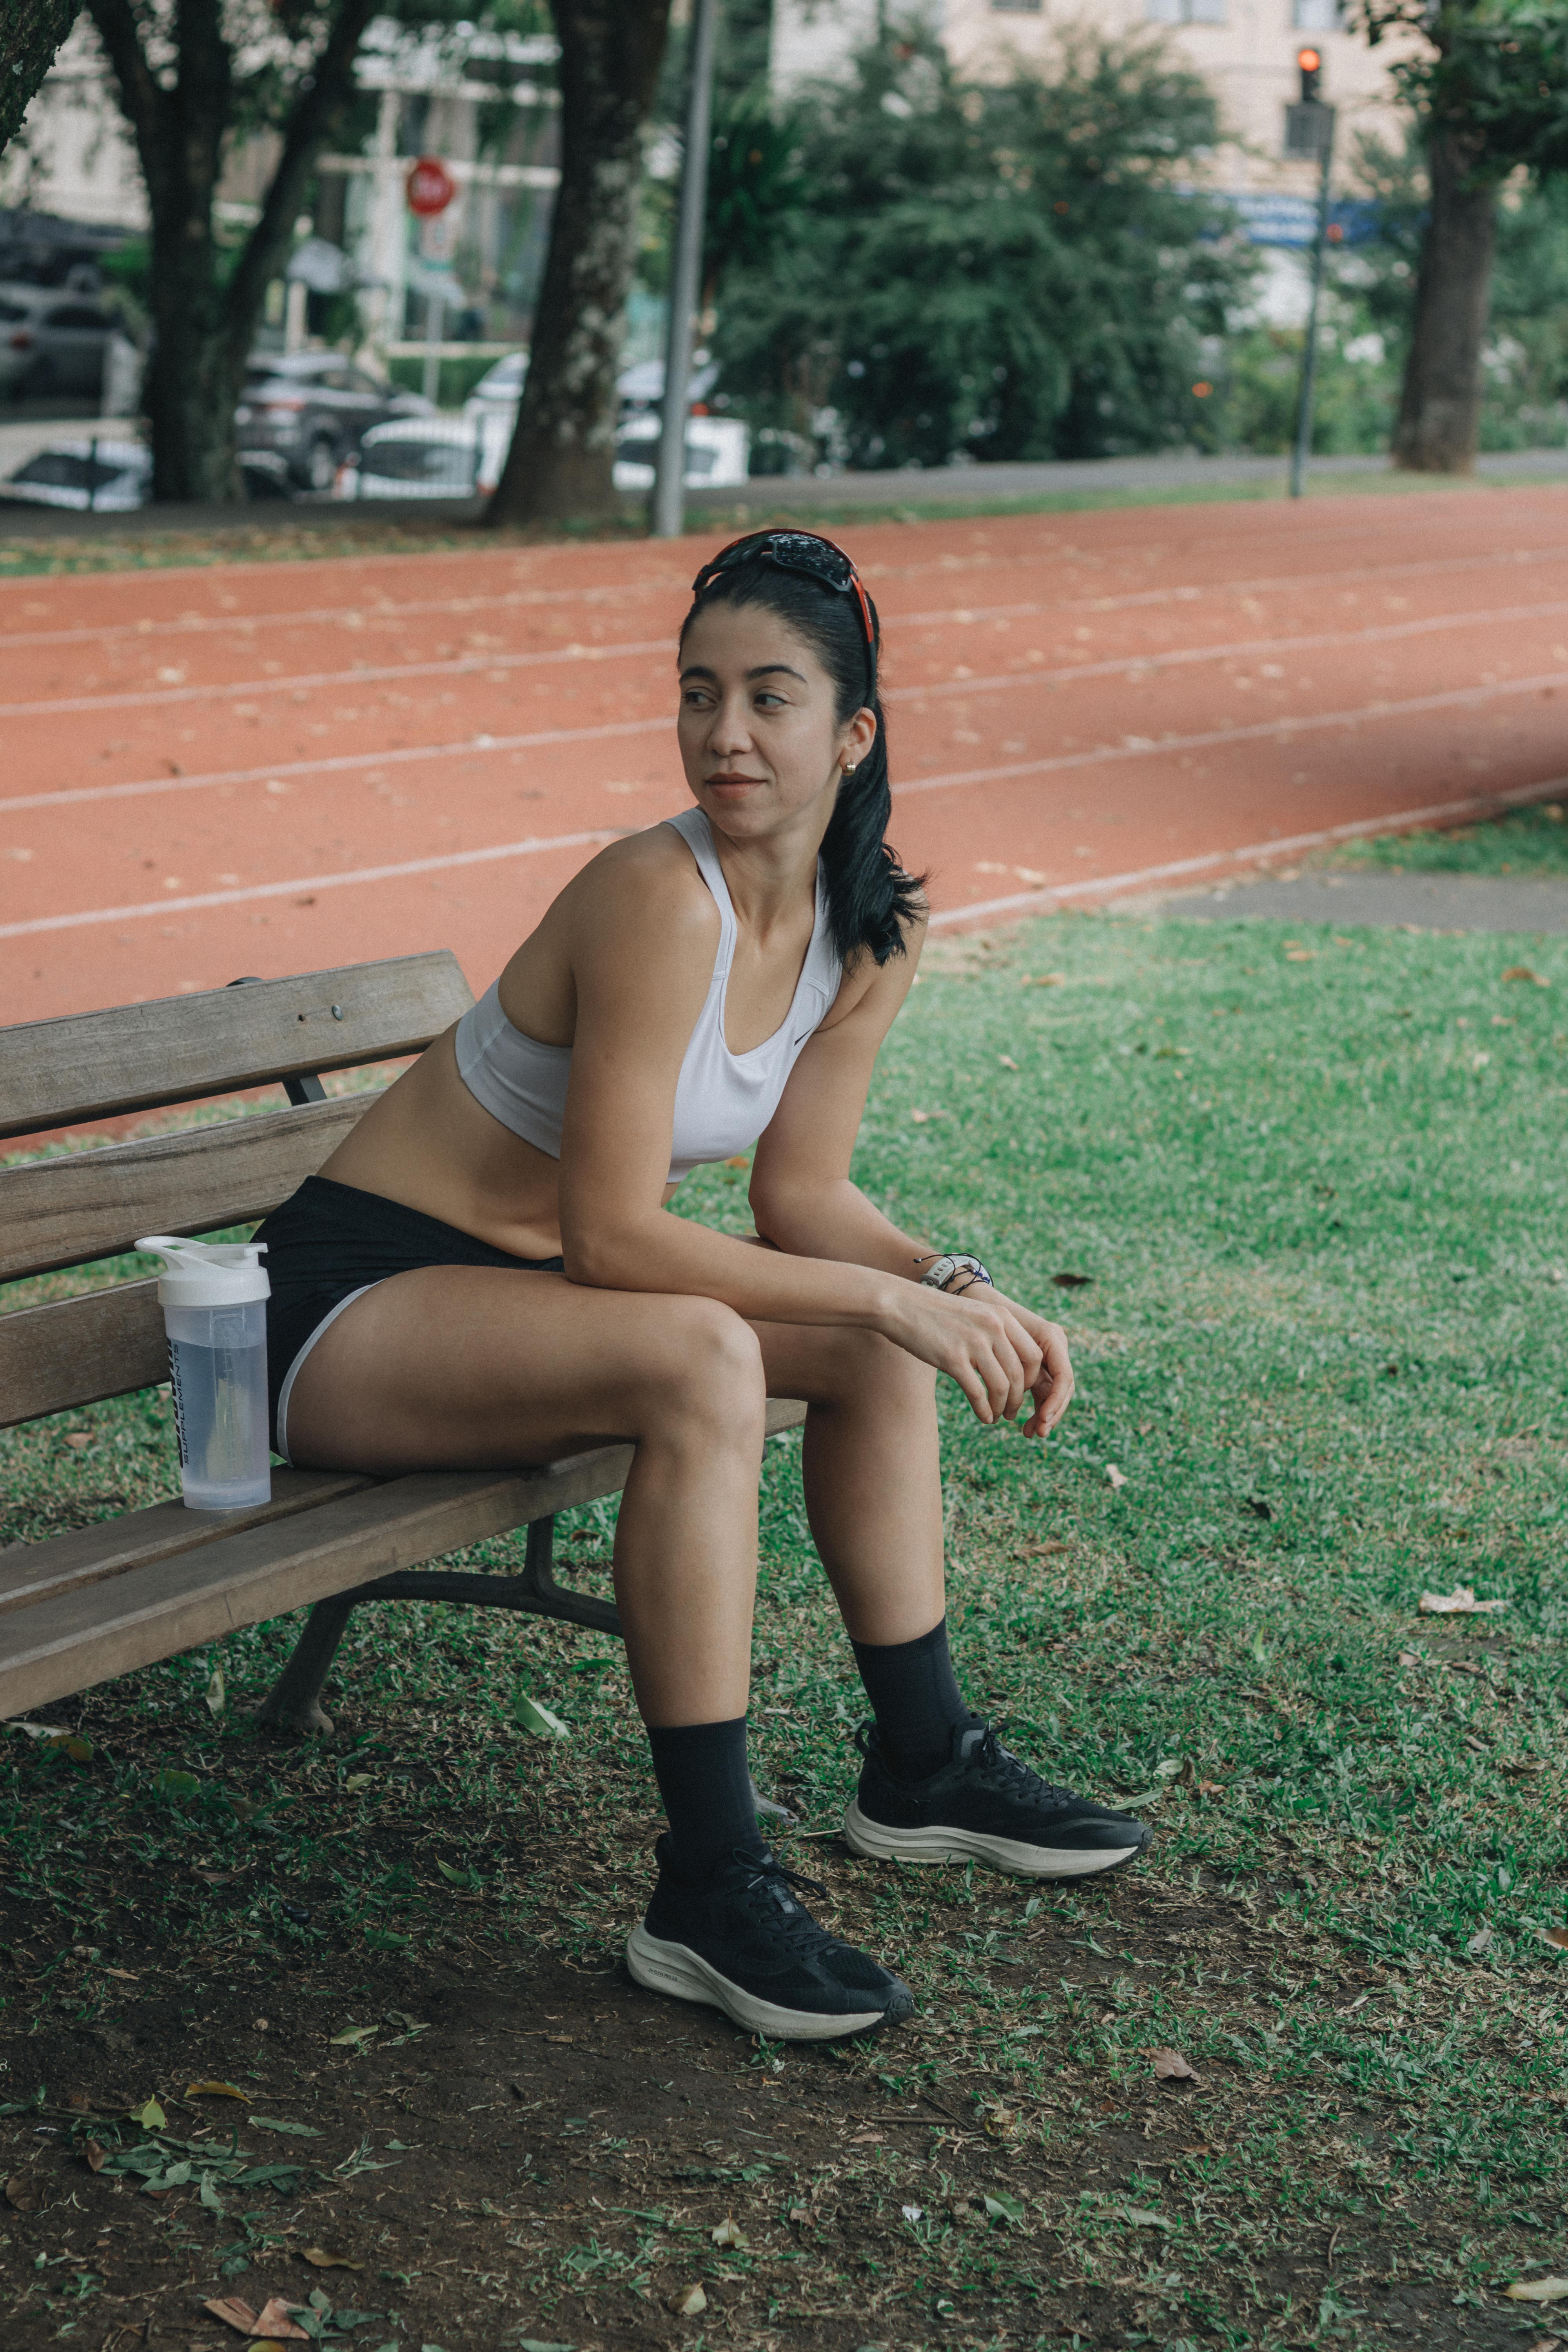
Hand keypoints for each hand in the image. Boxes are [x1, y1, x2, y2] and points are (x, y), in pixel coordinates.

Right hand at [884, 1282, 1065, 1430]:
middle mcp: (993, 1328)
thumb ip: (995, 1333)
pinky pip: (978, 1393)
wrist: (900, 1303)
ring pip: (1002, 1387)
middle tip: (1011, 1412)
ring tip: (996, 1417)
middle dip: (1019, 1399)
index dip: (1033, 1380)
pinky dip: (984, 1410)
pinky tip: (983, 1417)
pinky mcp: (952, 1358)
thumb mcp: (975, 1314)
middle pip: (1021, 1374)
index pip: (1034, 1355)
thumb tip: (1011, 1364)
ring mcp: (973, 1343)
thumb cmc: (935, 1313)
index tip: (1023, 1392)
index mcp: (1002, 1316)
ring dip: (1002, 1408)